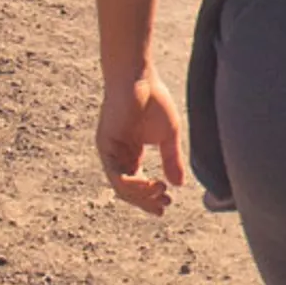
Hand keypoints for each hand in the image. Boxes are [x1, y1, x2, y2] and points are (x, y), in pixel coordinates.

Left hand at [98, 71, 186, 214]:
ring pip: (121, 186)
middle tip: (164, 207)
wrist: (139, 77)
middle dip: (146, 202)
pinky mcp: (106, 145)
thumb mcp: (169, 136)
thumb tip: (179, 185)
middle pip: (128, 190)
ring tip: (160, 193)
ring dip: (141, 195)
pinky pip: (116, 173)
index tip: (168, 205)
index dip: (152, 198)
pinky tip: (149, 184)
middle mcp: (119, 156)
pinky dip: (132, 184)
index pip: (138, 185)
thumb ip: (172, 160)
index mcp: (132, 154)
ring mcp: (110, 152)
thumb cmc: (154, 100)